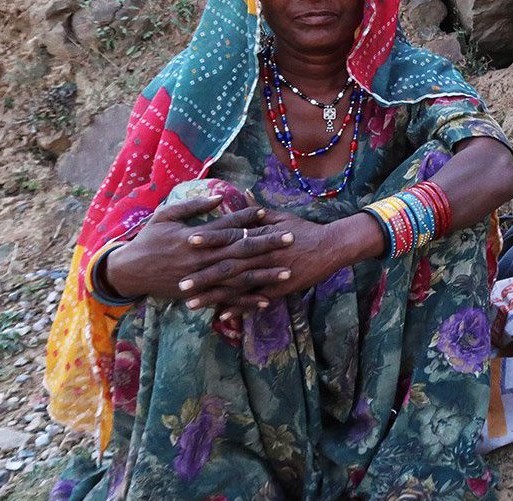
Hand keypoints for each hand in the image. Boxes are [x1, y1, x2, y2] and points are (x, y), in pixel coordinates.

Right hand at [103, 196, 294, 300]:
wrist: (129, 271)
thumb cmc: (148, 240)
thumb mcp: (164, 216)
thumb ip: (192, 205)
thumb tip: (219, 195)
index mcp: (194, 237)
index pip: (226, 225)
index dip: (247, 218)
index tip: (266, 211)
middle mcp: (201, 258)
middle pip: (240, 250)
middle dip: (267, 244)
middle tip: (290, 238)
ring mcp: (202, 278)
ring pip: (238, 277)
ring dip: (264, 275)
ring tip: (287, 272)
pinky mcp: (199, 293)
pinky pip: (227, 297)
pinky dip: (246, 300)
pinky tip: (267, 300)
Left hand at [192, 210, 380, 320]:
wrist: (331, 247)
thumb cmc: (305, 230)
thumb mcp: (282, 216)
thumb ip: (258, 211)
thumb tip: (242, 195)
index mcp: (261, 236)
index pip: (230, 236)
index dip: (209, 239)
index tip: (188, 240)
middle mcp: (262, 255)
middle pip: (227, 266)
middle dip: (202, 275)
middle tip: (180, 283)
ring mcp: (270, 274)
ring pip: (237, 287)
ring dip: (213, 296)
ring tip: (191, 303)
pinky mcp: (279, 289)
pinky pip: (255, 300)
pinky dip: (239, 308)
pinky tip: (221, 316)